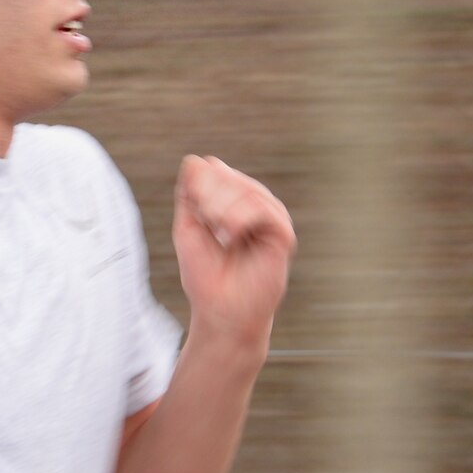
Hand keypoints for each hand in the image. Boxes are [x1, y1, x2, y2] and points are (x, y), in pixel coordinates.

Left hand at [173, 155, 296, 347]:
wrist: (221, 312)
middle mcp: (254, 207)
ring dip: (225, 207)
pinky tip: (231, 235)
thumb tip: (195, 160)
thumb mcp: (189, 228)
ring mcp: (271, 220)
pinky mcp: (283, 236)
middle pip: (231, 177)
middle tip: (204, 220)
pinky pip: (266, 209)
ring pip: (249, 190)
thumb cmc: (205, 276)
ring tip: (219, 233)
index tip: (193, 207)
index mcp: (232, 204)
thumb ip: (191, 194)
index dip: (201, 182)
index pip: (216, 171)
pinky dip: (244, 217)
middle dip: (211, 195)